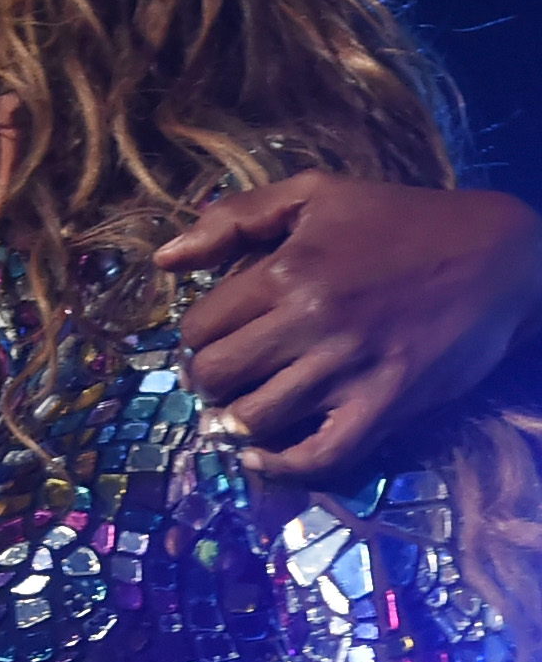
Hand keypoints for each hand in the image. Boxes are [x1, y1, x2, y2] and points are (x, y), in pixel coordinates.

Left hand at [155, 176, 541, 478]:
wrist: (497, 256)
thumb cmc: (401, 221)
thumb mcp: (317, 194)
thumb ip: (236, 218)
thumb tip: (164, 261)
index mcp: (287, 269)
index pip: (199, 326)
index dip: (198, 336)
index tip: (219, 337)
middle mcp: (310, 321)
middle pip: (216, 376)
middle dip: (210, 381)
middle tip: (229, 376)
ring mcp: (348, 368)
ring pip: (253, 420)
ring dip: (237, 422)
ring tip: (245, 410)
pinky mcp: (385, 406)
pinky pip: (315, 458)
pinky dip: (279, 467)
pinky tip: (264, 457)